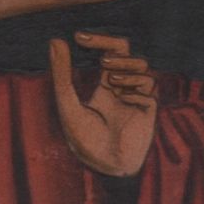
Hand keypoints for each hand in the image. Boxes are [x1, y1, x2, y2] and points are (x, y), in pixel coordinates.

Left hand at [49, 30, 159, 178]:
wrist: (102, 166)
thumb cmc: (84, 139)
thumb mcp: (67, 103)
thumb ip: (62, 74)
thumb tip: (54, 40)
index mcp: (108, 86)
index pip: (111, 53)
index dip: (99, 41)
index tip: (78, 37)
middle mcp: (125, 90)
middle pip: (129, 55)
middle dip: (117, 52)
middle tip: (102, 60)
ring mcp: (138, 100)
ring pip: (144, 70)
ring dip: (128, 70)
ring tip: (112, 80)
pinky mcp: (148, 114)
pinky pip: (149, 93)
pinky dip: (136, 92)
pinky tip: (124, 100)